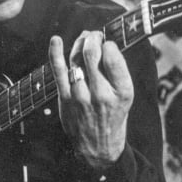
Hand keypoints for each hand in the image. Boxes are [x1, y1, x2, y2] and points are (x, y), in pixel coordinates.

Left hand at [49, 30, 133, 169]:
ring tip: (84, 40)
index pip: (112, 56)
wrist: (98, 146)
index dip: (108, 44)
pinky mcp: (65, 99)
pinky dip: (56, 54)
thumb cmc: (113, 115)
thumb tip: (105, 44)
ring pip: (76, 60)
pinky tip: (55, 40)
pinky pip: (59, 72)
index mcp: (122, 91)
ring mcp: (80, 96)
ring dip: (79, 44)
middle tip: (94, 36)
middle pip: (92, 54)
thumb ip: (118, 72)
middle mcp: (101, 93)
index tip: (108, 43)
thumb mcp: (126, 96)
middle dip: (92, 39)